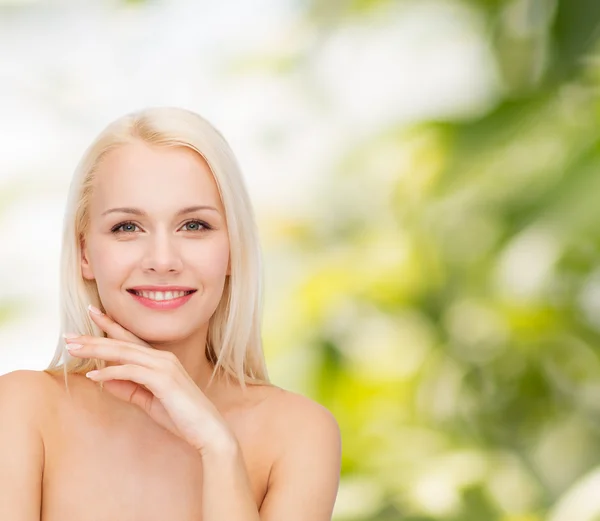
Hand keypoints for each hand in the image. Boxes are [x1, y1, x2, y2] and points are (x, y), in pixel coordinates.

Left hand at [63, 305, 237, 455]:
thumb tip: (105, 380)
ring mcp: (164, 366)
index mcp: (161, 360)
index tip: (91, 314)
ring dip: (96, 350)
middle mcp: (162, 357)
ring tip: (73, 349)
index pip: (130, 339)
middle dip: (94, 338)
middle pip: (122, 343)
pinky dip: (111, 373)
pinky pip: (131, 372)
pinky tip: (94, 376)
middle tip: (69, 335)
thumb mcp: (148, 401)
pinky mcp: (163, 379)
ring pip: (124, 353)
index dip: (110, 326)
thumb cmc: (181, 416)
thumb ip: (129, 389)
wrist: (207, 429)